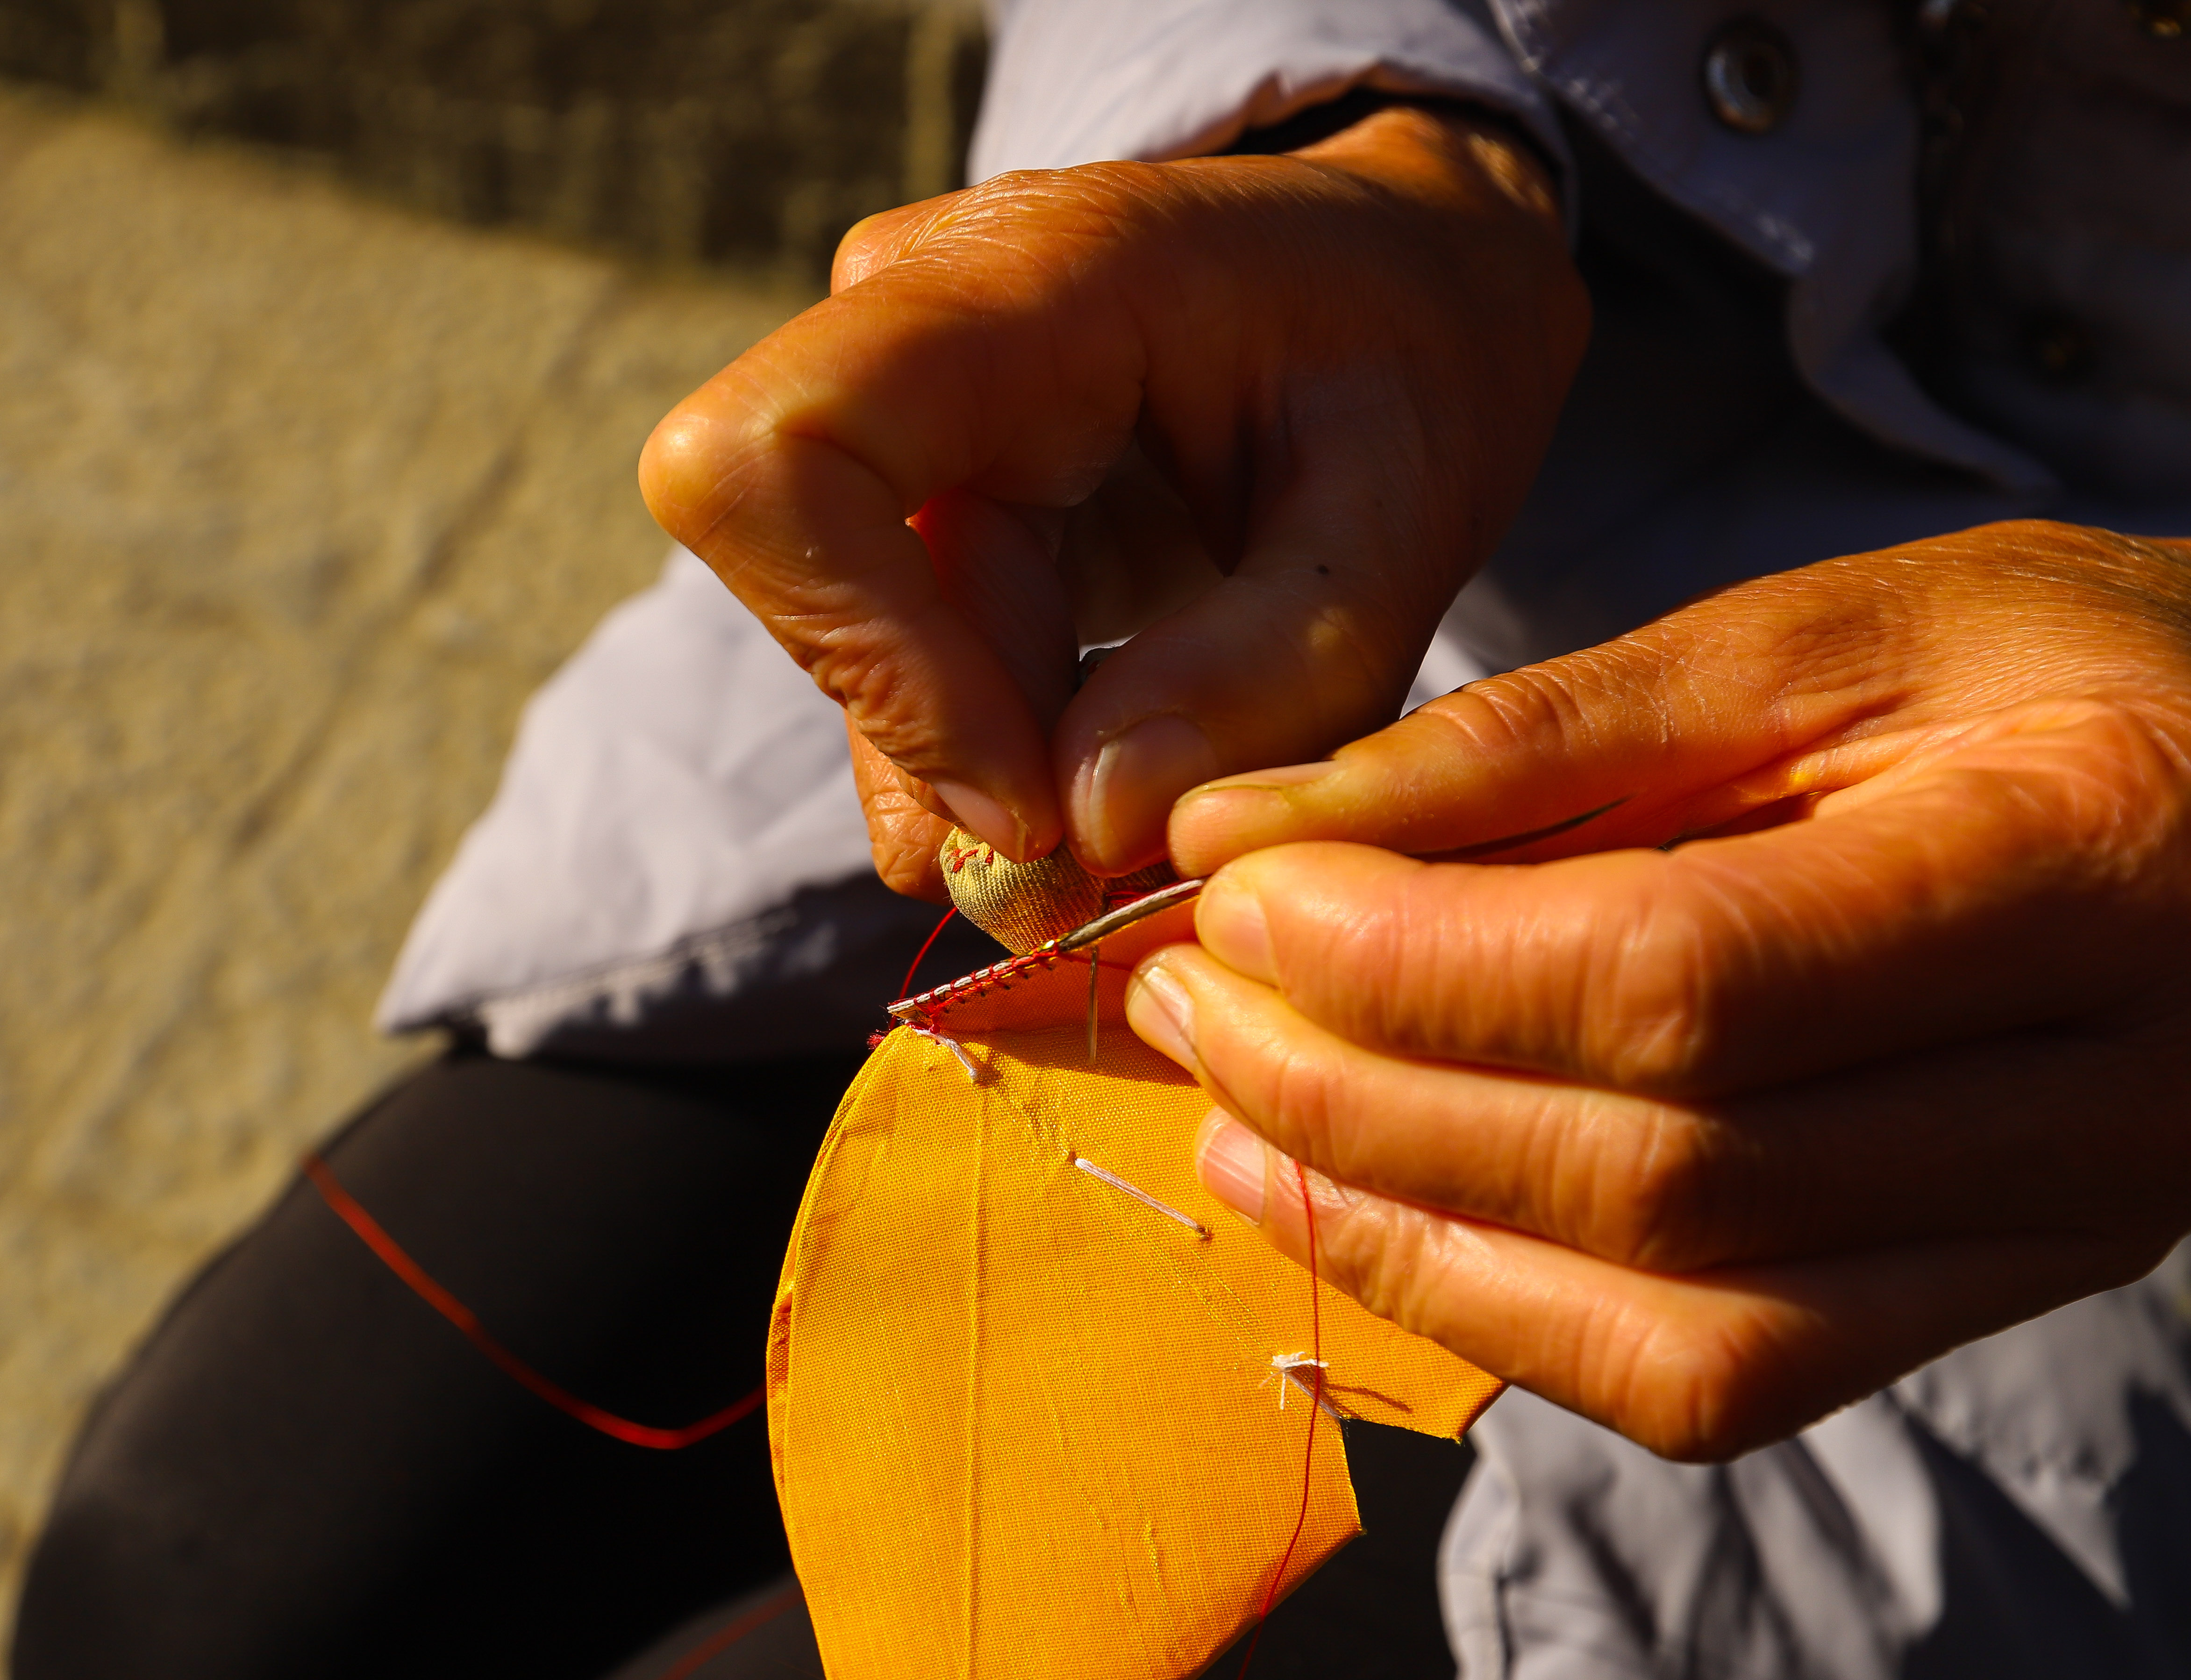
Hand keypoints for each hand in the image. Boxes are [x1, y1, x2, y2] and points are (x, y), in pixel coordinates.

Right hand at [640, 105, 1582, 892]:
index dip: (859, 652)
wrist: (1402, 280)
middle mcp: (907, 327)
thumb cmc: (1414, 354)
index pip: (775, 460)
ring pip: (852, 661)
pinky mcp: (908, 496)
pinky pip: (900, 668)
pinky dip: (1001, 760)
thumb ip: (1276, 668)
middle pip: (812, 596)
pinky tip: (1121, 772)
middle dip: (954, 768)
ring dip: (988, 783)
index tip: (1028, 802)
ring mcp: (891, 410)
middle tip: (1116, 888)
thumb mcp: (1410, 508)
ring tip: (1151, 835)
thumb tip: (1090, 824)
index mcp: (1022, 284)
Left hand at [1122, 521, 2190, 1460]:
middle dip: (1367, 1094)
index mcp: (2085, 860)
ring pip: (1675, 1326)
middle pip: (1656, 1171)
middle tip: (1184, 998)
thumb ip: (1544, 733)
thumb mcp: (1832, 630)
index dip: (1419, 960)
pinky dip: (1504, 1316)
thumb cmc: (2072, 668)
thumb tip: (1253, 827)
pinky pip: (1719, 1382)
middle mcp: (2098, 1098)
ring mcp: (2056, 1234)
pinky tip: (1356, 1209)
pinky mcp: (1985, 1301)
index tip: (1235, 895)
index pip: (1684, 981)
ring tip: (1224, 1117)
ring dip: (1402, 1230)